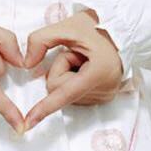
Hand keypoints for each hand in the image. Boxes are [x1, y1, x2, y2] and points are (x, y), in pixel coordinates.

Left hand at [24, 10, 122, 130]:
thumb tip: (27, 63)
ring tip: (86, 60)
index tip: (29, 123)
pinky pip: (74, 95)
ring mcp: (104, 96)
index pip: (64, 93)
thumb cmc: (97, 27)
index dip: (45, 108)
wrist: (123, 31)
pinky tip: (88, 68)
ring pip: (65, 93)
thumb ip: (41, 40)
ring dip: (69, 74)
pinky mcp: (102, 99)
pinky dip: (75, 80)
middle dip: (61, 69)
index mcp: (98, 72)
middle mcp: (104, 90)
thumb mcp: (67, 26)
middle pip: (59, 90)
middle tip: (78, 54)